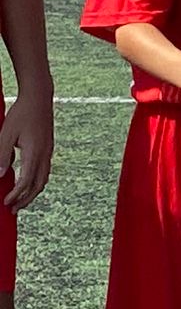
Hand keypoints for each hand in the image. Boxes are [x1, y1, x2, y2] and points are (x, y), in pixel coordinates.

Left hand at [0, 87, 52, 210]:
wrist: (39, 98)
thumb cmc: (21, 114)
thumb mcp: (6, 134)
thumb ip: (2, 155)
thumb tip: (0, 175)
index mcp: (35, 153)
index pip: (26, 181)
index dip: (16, 195)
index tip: (6, 202)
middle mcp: (45, 154)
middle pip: (38, 184)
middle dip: (26, 199)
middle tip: (13, 209)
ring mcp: (48, 151)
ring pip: (43, 179)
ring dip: (32, 192)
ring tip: (21, 200)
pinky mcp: (48, 147)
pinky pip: (44, 170)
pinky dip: (36, 181)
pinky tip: (27, 181)